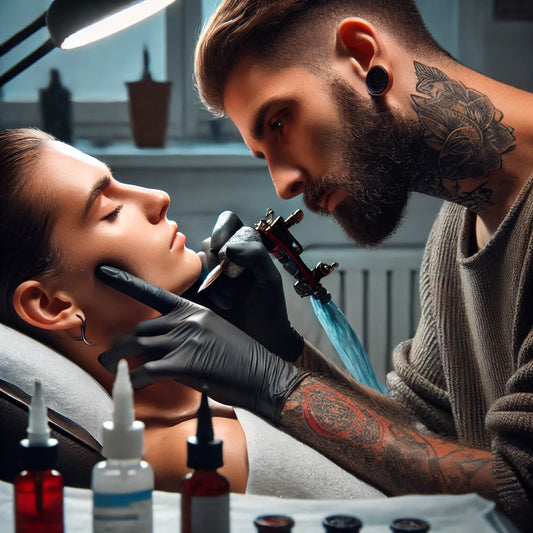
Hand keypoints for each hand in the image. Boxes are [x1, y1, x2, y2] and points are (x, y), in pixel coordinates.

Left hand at [96, 265, 308, 423]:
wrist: (263, 375)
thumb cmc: (240, 360)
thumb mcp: (215, 335)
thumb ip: (186, 334)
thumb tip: (159, 346)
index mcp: (196, 311)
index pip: (155, 295)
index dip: (128, 284)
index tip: (106, 274)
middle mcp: (189, 320)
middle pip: (142, 327)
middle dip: (121, 341)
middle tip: (108, 351)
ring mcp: (187, 340)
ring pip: (139, 345)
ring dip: (118, 358)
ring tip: (109, 364)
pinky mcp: (186, 363)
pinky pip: (147, 370)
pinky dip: (134, 380)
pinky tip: (131, 386)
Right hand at [184, 211, 303, 361]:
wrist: (260, 340)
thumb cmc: (269, 308)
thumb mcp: (269, 278)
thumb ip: (256, 255)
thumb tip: (227, 248)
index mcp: (242, 247)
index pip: (227, 221)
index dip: (221, 230)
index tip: (223, 250)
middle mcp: (222, 257)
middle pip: (207, 243)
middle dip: (218, 266)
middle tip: (235, 289)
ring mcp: (207, 275)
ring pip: (195, 262)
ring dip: (211, 284)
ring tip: (228, 303)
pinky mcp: (194, 292)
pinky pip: (184, 281)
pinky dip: (196, 292)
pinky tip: (211, 306)